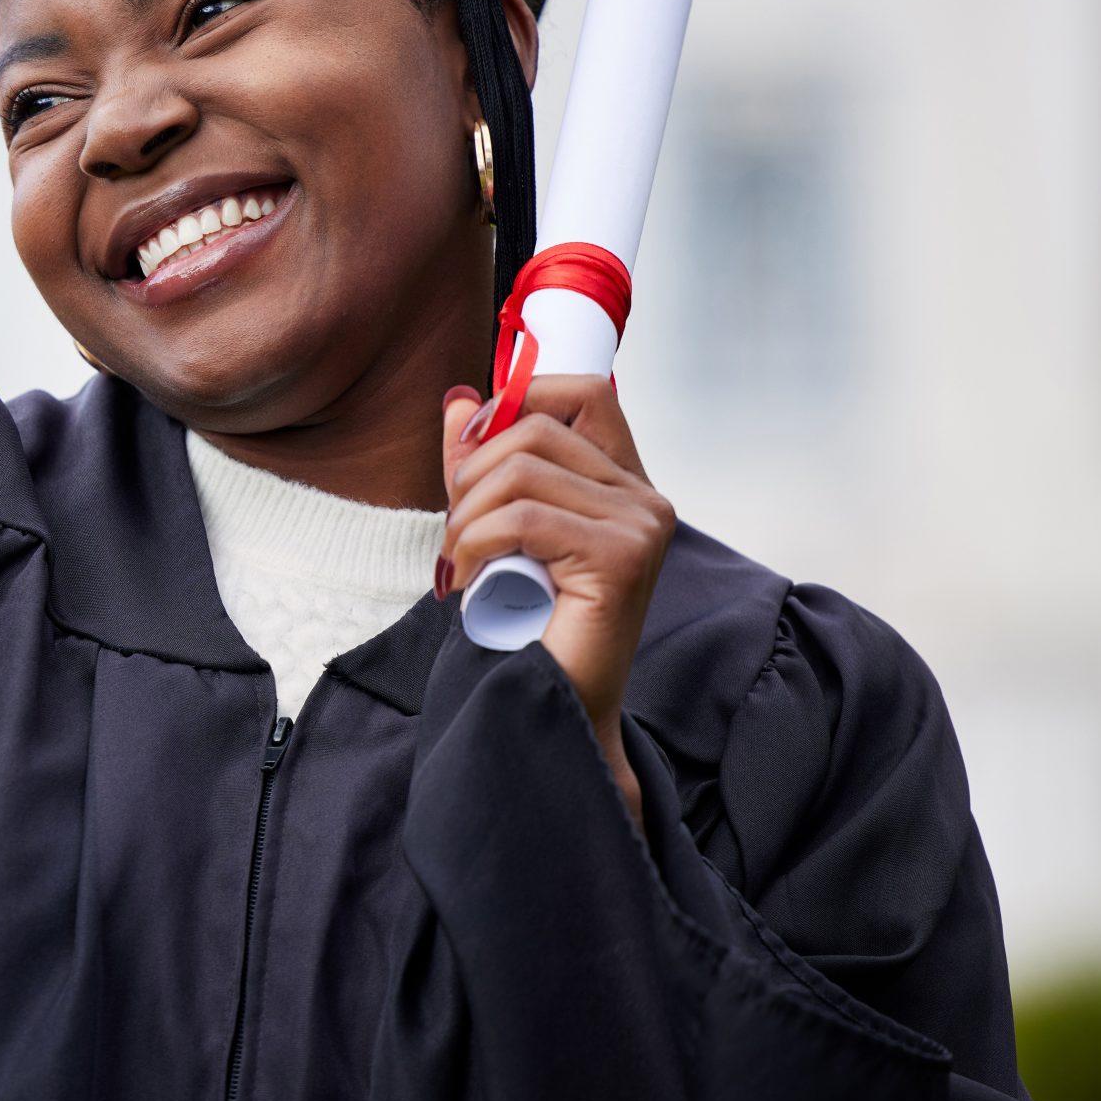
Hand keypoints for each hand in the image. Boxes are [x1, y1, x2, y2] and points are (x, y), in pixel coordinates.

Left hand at [436, 376, 676, 821]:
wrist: (547, 708)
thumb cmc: (523, 625)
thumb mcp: (493, 528)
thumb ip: (480, 464)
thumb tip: (460, 399)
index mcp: (621, 483)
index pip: (582, 391)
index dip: (517, 402)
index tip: (468, 452)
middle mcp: (644, 497)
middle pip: (535, 428)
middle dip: (471, 474)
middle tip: (456, 535)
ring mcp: (642, 525)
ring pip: (521, 470)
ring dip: (467, 518)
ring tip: (462, 565)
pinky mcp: (623, 558)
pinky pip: (522, 518)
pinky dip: (476, 545)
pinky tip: (472, 581)